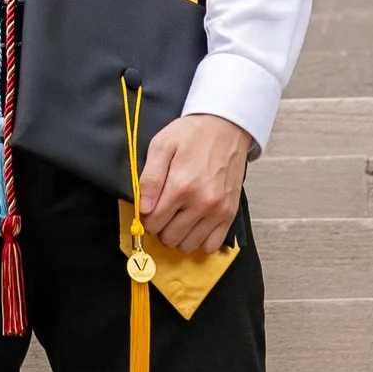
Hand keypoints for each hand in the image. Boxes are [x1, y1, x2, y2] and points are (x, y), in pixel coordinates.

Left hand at [137, 111, 248, 256]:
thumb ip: (150, 178)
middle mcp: (201, 202)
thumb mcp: (162, 146)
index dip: (147, 217)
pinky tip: (195, 225)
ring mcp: (218, 210)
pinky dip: (200, 240)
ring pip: (188, 245)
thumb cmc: (192, 134)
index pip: (153, 222)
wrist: (226, 126)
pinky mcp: (230, 213)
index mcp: (181, 186)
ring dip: (179, 235)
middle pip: (169, 237)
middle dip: (161, 227)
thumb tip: (143, 207)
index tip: (151, 206)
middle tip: (164, 210)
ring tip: (179, 217)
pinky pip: (211, 245)